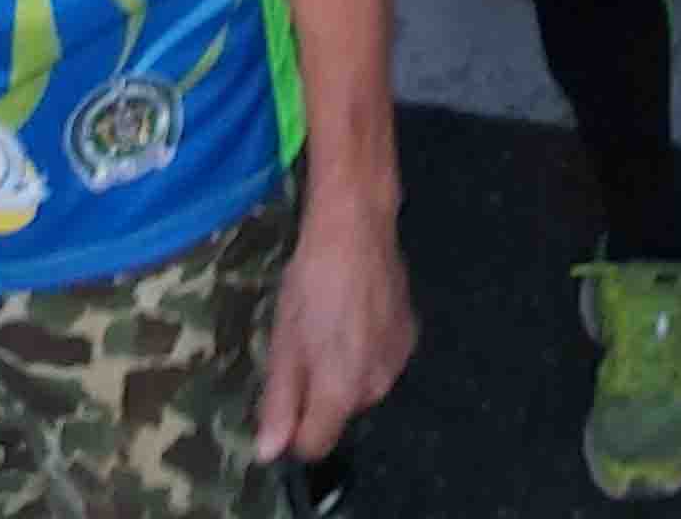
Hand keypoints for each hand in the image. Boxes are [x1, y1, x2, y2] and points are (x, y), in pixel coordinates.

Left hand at [258, 189, 414, 461]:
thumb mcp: (284, 341)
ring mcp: (398, 361)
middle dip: (318, 393)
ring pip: (360, 388)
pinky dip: (366, 350)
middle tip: (303, 346)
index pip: (315, 445)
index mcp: (341, 391)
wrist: (357, 227)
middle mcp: (377, 386)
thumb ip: (279, 401)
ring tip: (331, 324)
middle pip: (338, 414)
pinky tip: (356, 313)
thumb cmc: (310, 283)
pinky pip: (379, 362)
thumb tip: (270, 452)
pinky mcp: (410, 336)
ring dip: (343, 371)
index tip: (283, 398)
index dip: (293, 432)